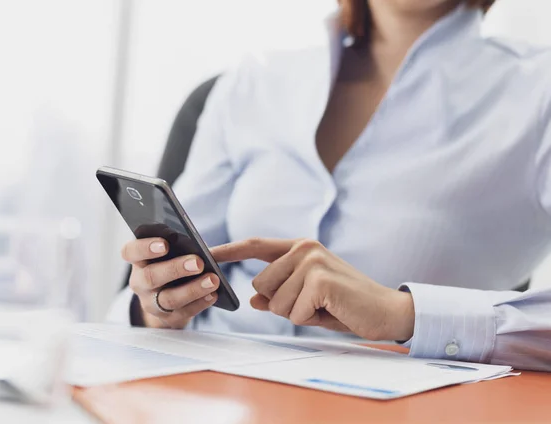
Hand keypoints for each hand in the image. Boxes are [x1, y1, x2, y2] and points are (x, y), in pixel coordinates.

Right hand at [122, 238, 218, 327]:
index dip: (145, 248)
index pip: (130, 252)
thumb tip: (200, 244)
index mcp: (139, 259)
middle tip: (198, 262)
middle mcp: (140, 282)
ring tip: (213, 280)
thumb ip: (183, 245)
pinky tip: (213, 294)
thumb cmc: (173, 263)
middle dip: (175, 269)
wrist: (170, 296)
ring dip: (193, 289)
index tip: (165, 244)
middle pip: (151, 277)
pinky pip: (183, 313)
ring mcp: (151, 303)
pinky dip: (200, 303)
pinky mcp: (167, 318)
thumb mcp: (173, 252)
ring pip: (169, 299)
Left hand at [211, 238, 414, 340]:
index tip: (207, 254)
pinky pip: (293, 311)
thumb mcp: (305, 300)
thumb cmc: (344, 305)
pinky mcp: (320, 279)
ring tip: (324, 306)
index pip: (255, 245)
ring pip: (274, 301)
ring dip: (296, 313)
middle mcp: (304, 248)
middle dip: (280, 303)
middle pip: (261, 284)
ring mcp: (313, 261)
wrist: (386, 311)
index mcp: (300, 248)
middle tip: (313, 303)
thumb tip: (252, 299)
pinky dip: (309, 318)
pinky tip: (331, 309)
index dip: (229, 250)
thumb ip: (278, 295)